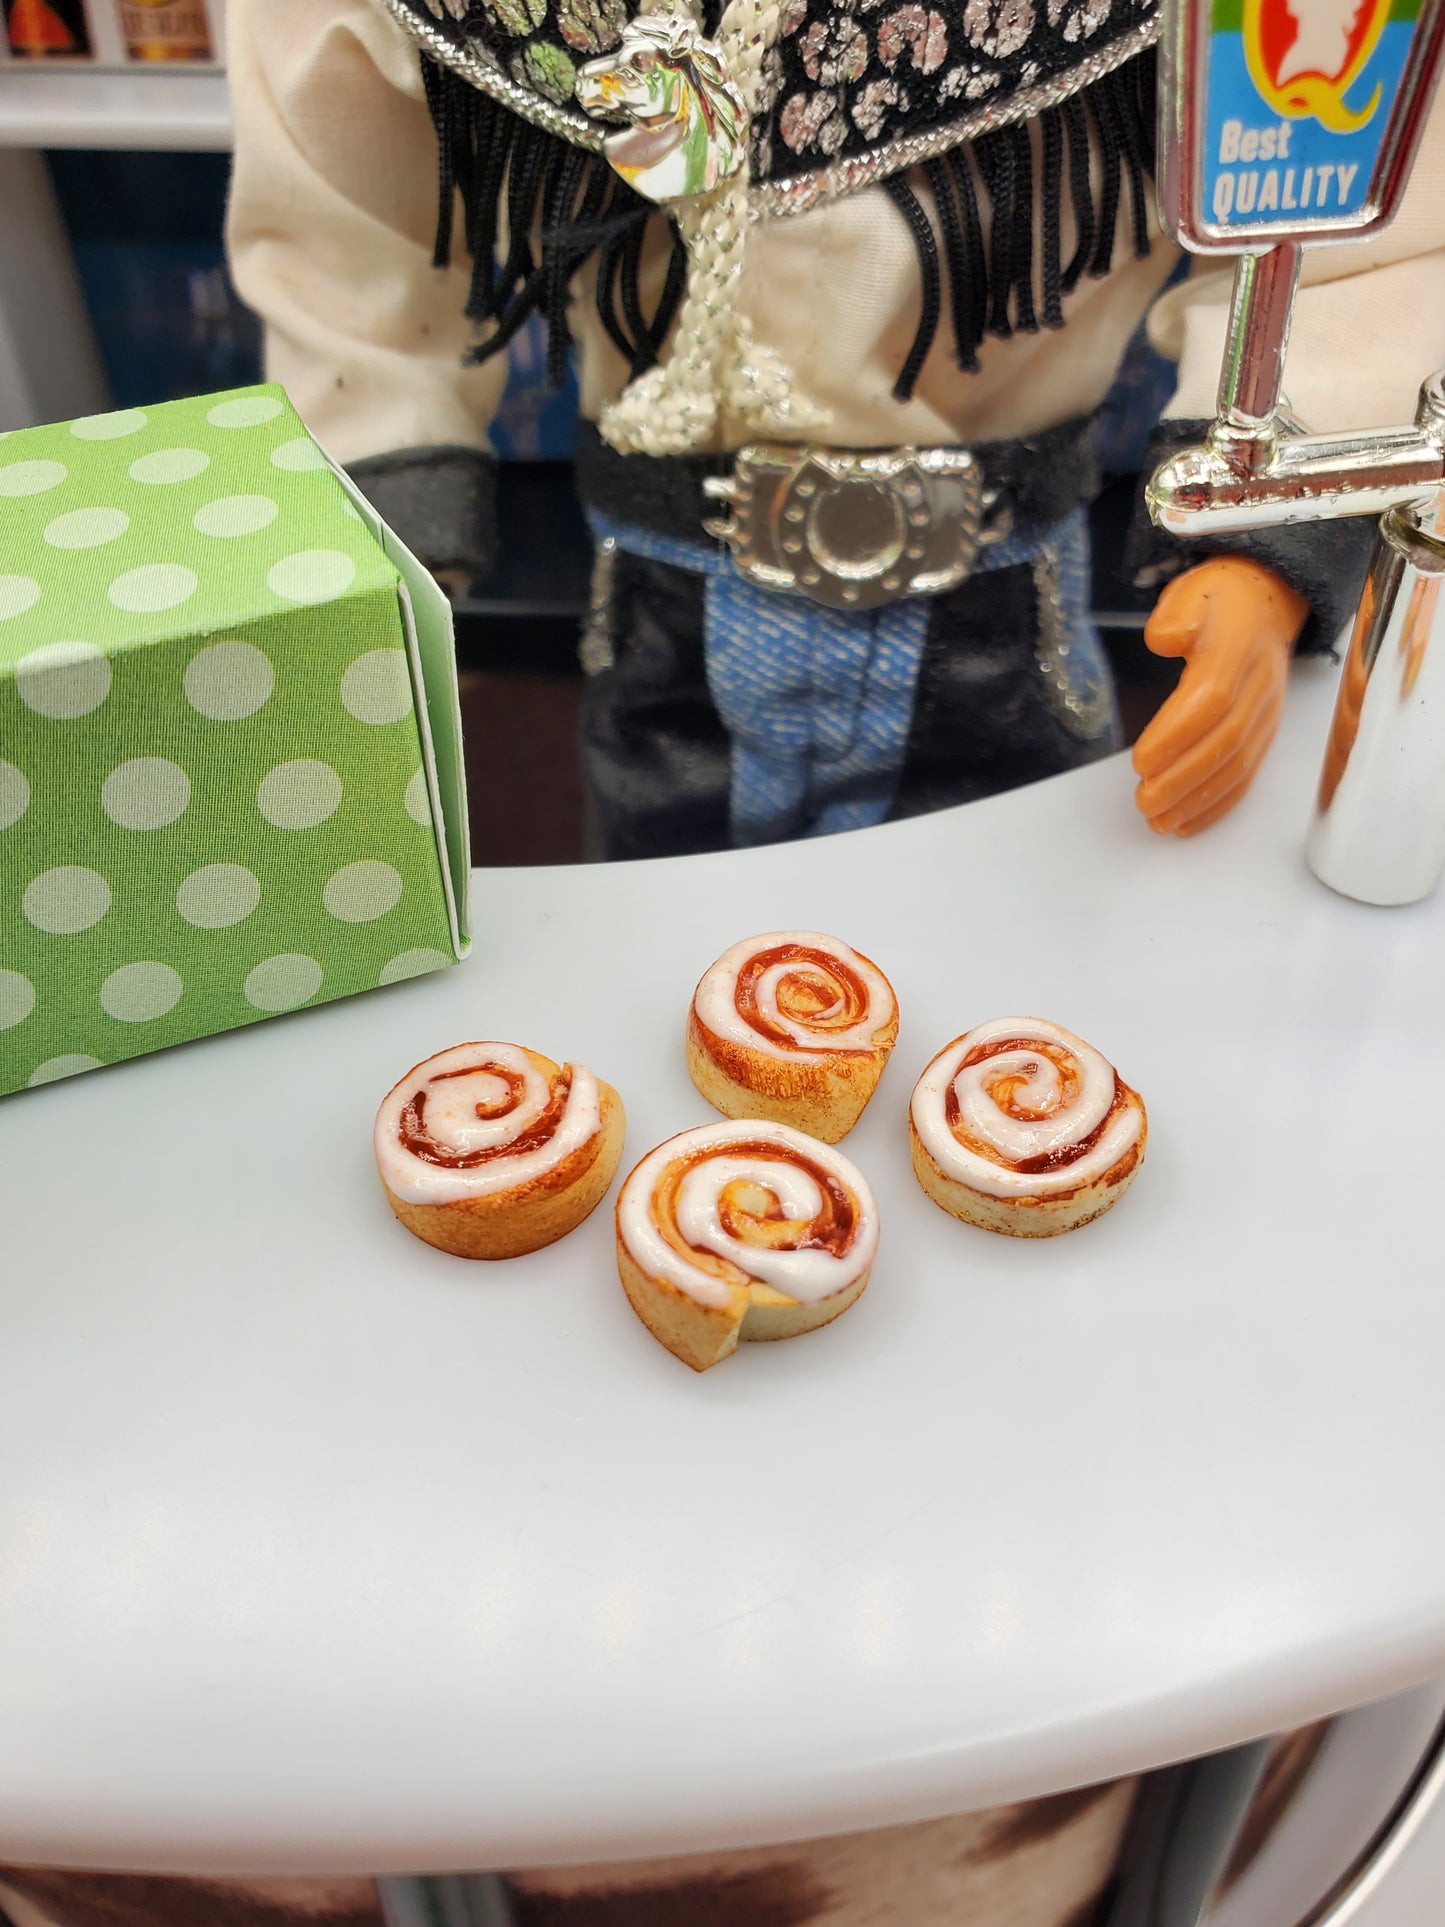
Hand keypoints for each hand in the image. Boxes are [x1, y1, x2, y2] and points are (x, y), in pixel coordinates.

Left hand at [1132, 556, 1307, 836]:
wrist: (1268, 604)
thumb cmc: (1219, 602)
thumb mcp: (1192, 592)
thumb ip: (1176, 615)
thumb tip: (1165, 641)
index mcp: (1238, 650)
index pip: (1210, 700)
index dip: (1176, 735)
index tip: (1140, 762)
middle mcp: (1258, 687)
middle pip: (1223, 742)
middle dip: (1181, 779)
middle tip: (1143, 802)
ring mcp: (1266, 713)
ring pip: (1237, 765)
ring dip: (1197, 799)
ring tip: (1159, 822)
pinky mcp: (1266, 732)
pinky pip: (1247, 774)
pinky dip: (1218, 804)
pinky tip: (1188, 823)